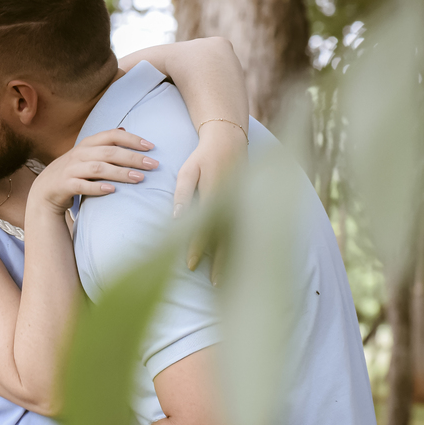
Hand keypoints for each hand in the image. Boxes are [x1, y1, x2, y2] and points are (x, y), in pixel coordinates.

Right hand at [29, 129, 156, 214]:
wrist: (45, 190)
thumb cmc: (73, 170)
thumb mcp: (87, 153)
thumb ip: (104, 143)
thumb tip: (124, 129)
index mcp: (88, 144)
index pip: (112, 136)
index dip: (132, 139)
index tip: (151, 147)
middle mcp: (80, 154)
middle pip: (109, 152)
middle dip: (133, 157)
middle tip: (153, 165)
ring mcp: (72, 169)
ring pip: (99, 168)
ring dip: (120, 173)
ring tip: (139, 178)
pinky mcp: (66, 185)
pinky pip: (83, 186)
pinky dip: (97, 188)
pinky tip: (112, 190)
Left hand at [174, 119, 247, 284]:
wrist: (229, 140)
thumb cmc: (204, 156)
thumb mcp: (189, 171)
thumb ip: (183, 195)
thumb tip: (176, 219)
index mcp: (216, 194)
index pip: (205, 227)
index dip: (197, 247)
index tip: (189, 263)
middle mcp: (232, 202)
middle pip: (226, 238)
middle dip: (220, 262)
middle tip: (213, 283)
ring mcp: (242, 203)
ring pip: (237, 237)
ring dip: (232, 259)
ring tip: (225, 279)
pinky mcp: (246, 204)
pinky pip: (243, 230)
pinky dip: (239, 247)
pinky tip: (235, 261)